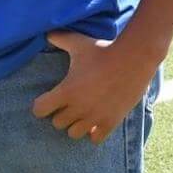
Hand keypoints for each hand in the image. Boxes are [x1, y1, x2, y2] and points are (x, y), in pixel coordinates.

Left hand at [31, 31, 159, 142]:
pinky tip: (95, 122)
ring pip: (74, 134)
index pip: (40, 110)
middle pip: (57, 123)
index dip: (40, 106)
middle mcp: (78, 108)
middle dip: (59, 115)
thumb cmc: (103, 50)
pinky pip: (95, 139)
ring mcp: (95, 117)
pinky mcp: (111, 121)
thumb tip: (47, 32)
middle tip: (66, 105)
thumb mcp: (78, 43)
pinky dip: (93, 133)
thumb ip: (60, 39)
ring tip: (80, 115)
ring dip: (75, 125)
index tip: (46, 100)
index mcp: (66, 91)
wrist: (133, 59)